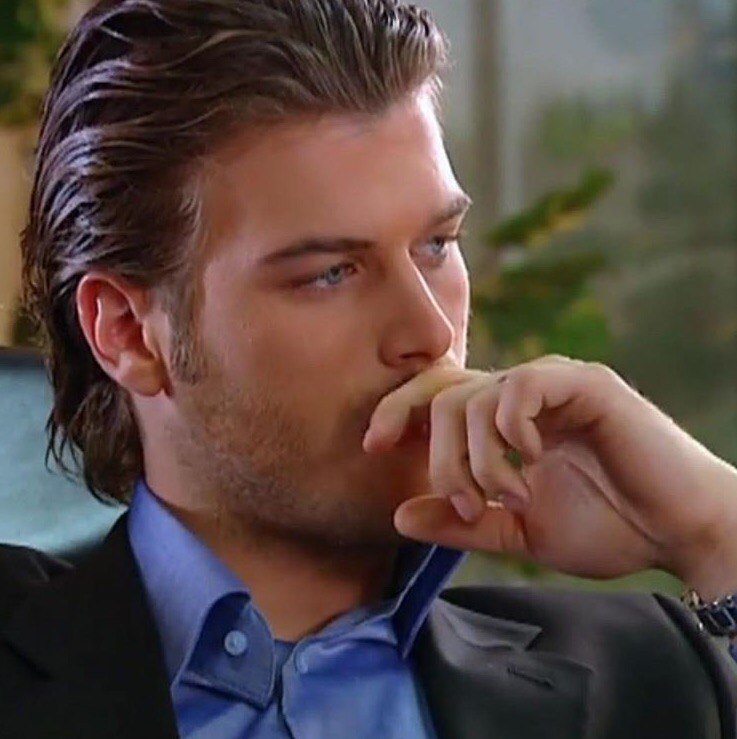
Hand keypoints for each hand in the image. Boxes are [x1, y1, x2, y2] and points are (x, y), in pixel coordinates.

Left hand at [363, 353, 736, 595]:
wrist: (677, 532)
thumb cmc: (606, 526)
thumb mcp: (517, 531)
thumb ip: (461, 521)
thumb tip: (399, 516)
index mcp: (503, 423)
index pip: (435, 395)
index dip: (397, 411)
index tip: (373, 445)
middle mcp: (522, 395)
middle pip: (444, 395)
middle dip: (440, 456)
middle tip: (462, 503)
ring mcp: (554, 384)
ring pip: (476, 397)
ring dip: (480, 458)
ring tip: (511, 496)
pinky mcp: (586, 384)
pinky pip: (522, 386)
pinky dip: (513, 428)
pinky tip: (532, 459)